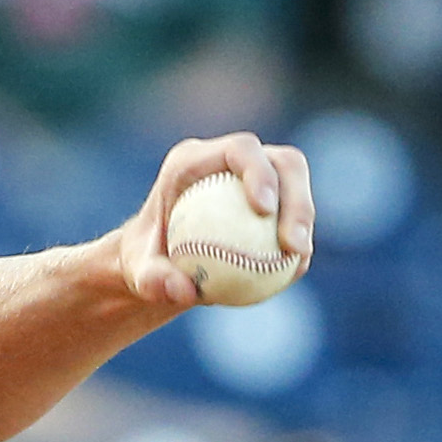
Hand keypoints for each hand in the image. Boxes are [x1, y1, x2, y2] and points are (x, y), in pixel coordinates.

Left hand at [116, 132, 314, 307]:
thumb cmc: (143, 259)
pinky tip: (295, 270)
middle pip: (282, 163)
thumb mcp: (137, 272)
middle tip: (292, 244)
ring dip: (304, 222)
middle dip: (296, 199)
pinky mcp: (270, 200)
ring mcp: (253, 178)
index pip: (239, 150)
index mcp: (192, 161)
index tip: (263, 210)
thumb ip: (152, 279)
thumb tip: (182, 291)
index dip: (259, 172)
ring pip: (296, 188)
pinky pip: (294, 216)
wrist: (157, 261)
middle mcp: (227, 162)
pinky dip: (299, 240)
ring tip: (298, 260)